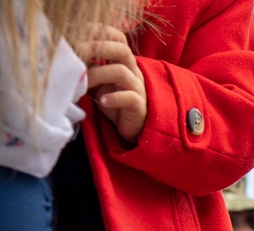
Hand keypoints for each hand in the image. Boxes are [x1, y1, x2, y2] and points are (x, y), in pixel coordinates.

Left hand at [75, 23, 146, 142]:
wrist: (130, 126)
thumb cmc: (111, 99)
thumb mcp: (97, 79)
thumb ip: (88, 65)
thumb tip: (65, 52)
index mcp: (123, 61)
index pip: (118, 37)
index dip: (100, 32)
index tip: (79, 34)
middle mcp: (133, 71)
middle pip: (122, 50)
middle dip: (98, 48)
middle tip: (77, 53)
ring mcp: (137, 88)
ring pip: (121, 72)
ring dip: (99, 74)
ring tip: (85, 84)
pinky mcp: (138, 106)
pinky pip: (129, 97)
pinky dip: (114, 98)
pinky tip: (102, 101)